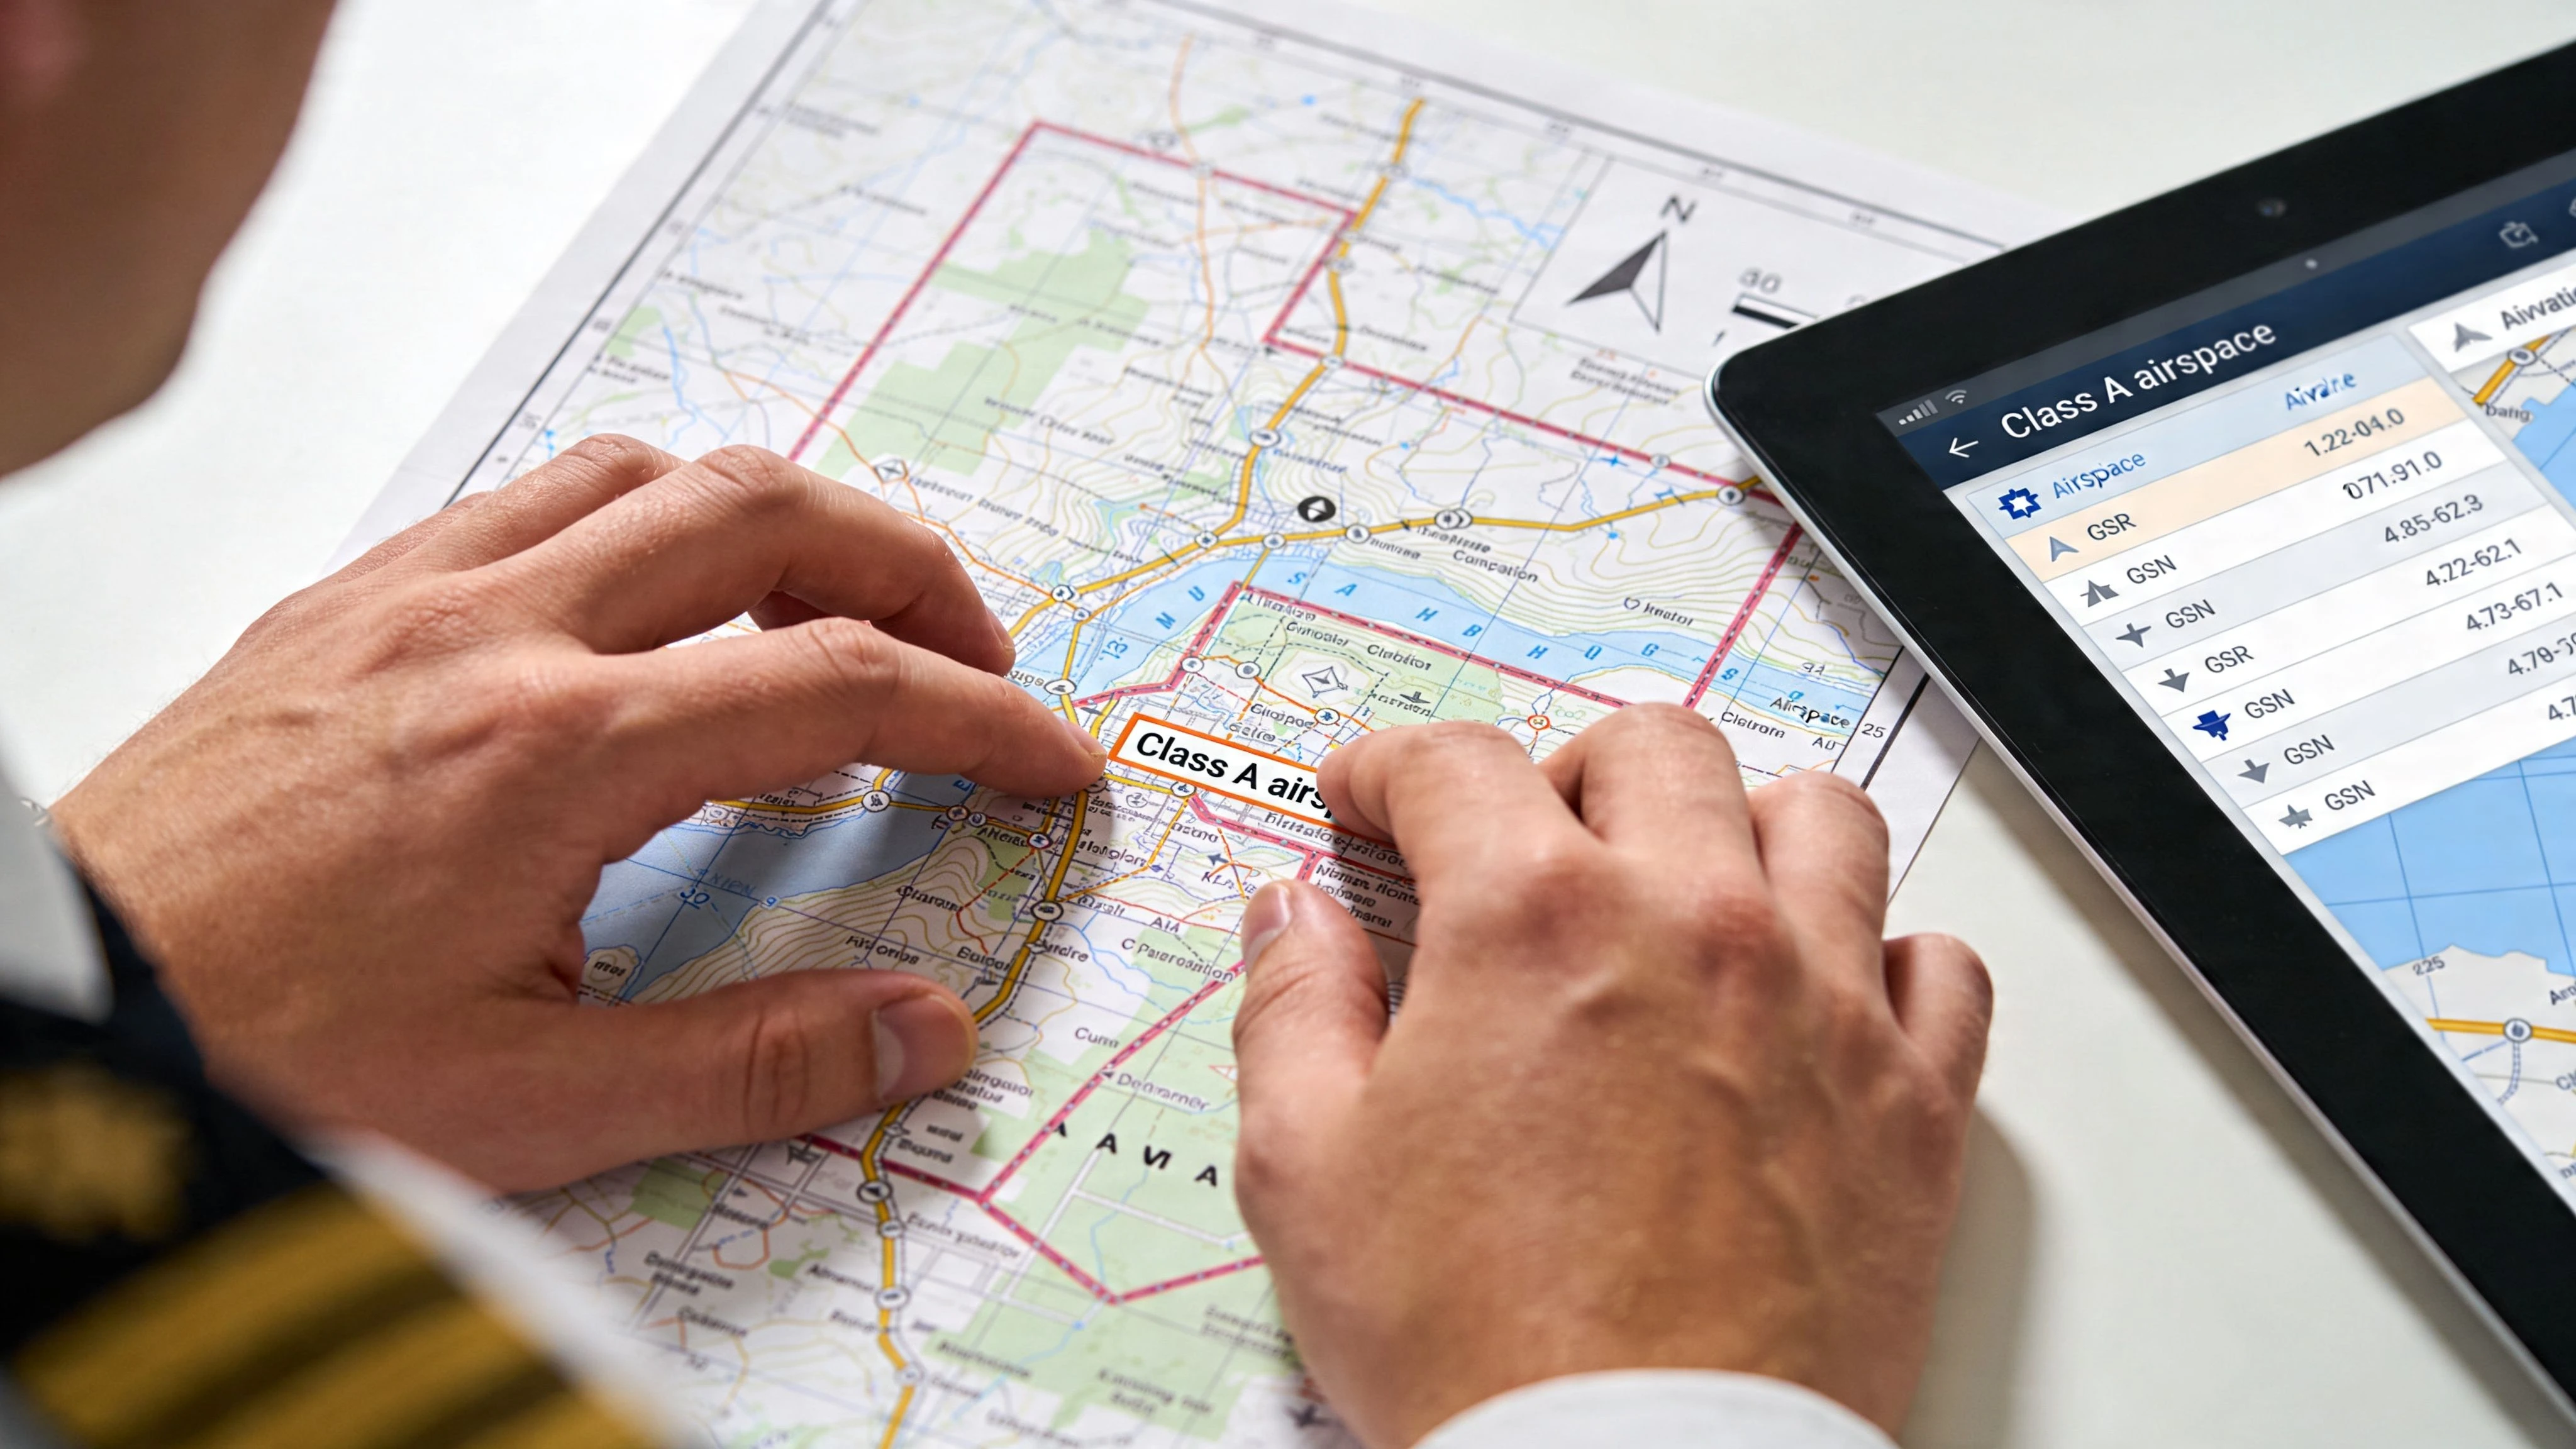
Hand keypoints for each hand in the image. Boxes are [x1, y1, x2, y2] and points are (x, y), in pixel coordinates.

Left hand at [51, 438, 1105, 1190]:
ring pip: (645, 470)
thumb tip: (924, 1033)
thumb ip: (753, 1063)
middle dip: (910, 566)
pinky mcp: (337, 602)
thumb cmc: (259, 1058)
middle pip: (766, 512)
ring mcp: (405, 598)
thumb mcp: (528, 1106)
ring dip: (775, 516)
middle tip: (976, 655)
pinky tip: (646, 599)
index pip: (837, 685)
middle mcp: (491, 634)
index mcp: (558, 754)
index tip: (1050, 759)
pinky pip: (525, 493)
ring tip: (830, 605)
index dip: (977, 718)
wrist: (51, 1012)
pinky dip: (635, 513)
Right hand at [1228, 706, 1989, 1444]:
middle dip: (1567, 767)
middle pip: (1653, 749)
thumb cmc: (1478, 1346)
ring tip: (1691, 877)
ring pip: (1818, 818)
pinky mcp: (1910, 1105)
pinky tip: (1824, 991)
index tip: (1374, 797)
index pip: (1455, 764)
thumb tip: (1290, 917)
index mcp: (1534, 921)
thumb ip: (1291, 1010)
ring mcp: (1821, 1005)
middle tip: (1525, 832)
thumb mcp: (1306, 1172)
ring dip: (1741, 822)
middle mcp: (1695, 924)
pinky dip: (1885, 955)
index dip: (1390, 767)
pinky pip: (1938, 967)